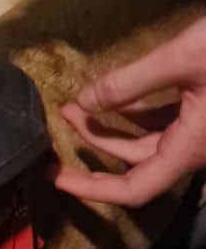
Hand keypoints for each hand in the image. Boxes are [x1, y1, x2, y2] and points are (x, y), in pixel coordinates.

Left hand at [53, 18, 205, 205]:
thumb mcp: (181, 59)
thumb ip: (129, 83)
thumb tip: (85, 101)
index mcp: (191, 147)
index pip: (134, 189)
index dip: (92, 189)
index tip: (57, 178)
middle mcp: (197, 147)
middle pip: (136, 164)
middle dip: (94, 145)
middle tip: (63, 118)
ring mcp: (203, 131)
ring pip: (150, 142)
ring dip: (113, 128)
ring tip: (78, 104)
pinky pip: (167, 124)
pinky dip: (137, 114)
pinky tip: (115, 96)